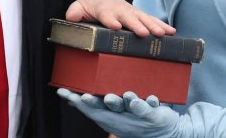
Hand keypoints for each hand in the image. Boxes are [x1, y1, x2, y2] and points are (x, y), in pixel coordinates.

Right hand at [58, 89, 187, 137]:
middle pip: (105, 108)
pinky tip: (150, 97)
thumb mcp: (111, 114)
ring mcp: (135, 116)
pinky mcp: (152, 115)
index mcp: (108, 115)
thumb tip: (71, 99)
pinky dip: (148, 103)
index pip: (89, 107)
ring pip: (127, 107)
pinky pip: (149, 108)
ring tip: (121, 94)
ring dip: (122, 101)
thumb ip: (95, 105)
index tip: (63, 92)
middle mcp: (119, 116)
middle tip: (84, 96)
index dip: (76, 100)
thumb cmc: (132, 119)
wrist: (162, 133)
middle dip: (94, 102)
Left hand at [65, 0, 174, 37]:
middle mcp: (120, 10)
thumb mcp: (79, 7)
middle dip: (136, 25)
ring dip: (153, 26)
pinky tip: (172, 32)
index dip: (110, 20)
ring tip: (162, 34)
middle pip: (129, 17)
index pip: (107, 14)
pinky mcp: (140, 15)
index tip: (116, 26)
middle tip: (143, 33)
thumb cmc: (91, 6)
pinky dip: (162, 25)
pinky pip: (152, 20)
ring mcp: (132, 12)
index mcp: (105, 9)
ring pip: (144, 18)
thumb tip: (71, 17)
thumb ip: (75, 12)